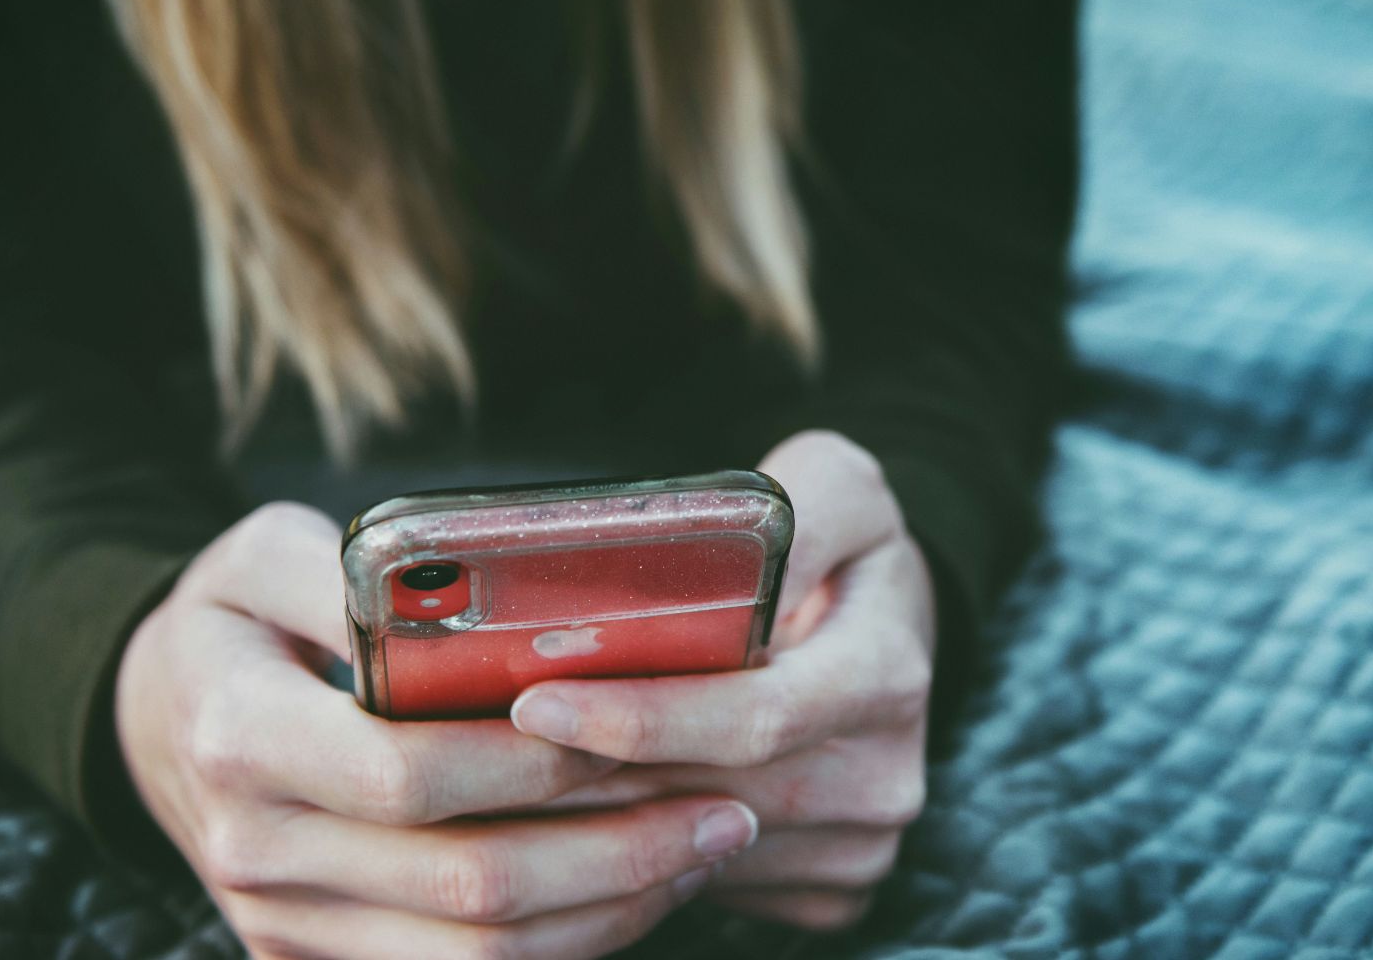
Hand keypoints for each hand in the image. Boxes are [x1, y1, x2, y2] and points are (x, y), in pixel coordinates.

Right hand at [114, 502, 762, 959]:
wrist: (155, 719)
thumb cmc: (227, 623)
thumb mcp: (258, 554)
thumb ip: (354, 568)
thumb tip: (473, 596)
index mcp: (242, 737)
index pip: (410, 775)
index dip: (537, 765)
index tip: (641, 732)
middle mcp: (257, 848)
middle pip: (463, 885)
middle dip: (612, 850)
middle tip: (723, 804)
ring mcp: (285, 923)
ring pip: (476, 956)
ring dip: (608, 908)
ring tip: (703, 846)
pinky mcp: (314, 959)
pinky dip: (563, 945)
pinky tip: (631, 888)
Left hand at [510, 430, 936, 929]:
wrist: (891, 627)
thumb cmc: (845, 550)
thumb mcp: (836, 485)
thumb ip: (788, 508)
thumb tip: (721, 562)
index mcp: (885, 672)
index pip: (754, 715)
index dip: (641, 718)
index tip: (539, 701)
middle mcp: (883, 774)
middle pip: (707, 793)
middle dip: (586, 776)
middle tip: (481, 746)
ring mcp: (857, 843)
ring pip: (695, 849)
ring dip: (594, 819)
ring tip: (504, 771)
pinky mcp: (829, 887)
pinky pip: (710, 884)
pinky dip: (636, 855)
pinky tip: (577, 806)